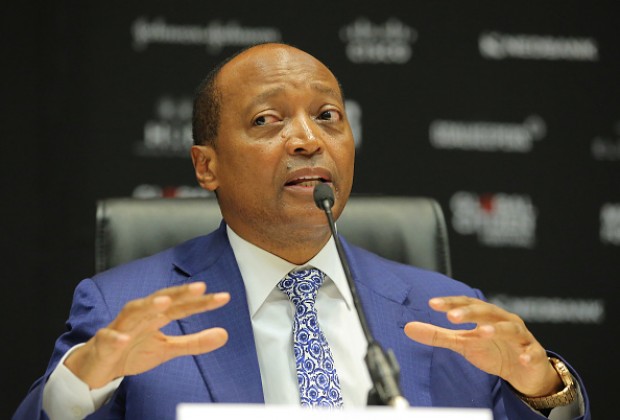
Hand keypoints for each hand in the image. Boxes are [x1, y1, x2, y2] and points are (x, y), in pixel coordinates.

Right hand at [65, 282, 229, 388]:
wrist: (99, 365)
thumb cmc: (133, 350)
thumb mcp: (168, 348)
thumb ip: (195, 341)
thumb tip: (224, 334)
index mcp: (156, 316)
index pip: (182, 306)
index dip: (202, 302)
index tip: (224, 297)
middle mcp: (140, 316)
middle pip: (161, 300)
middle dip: (179, 293)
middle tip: (200, 287)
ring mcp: (121, 328)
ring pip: (133, 311)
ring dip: (148, 305)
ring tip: (165, 302)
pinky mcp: (104, 344)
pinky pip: (108, 338)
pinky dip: (115, 337)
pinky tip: (124, 339)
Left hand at [404, 296, 561, 396]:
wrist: (524, 370)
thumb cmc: (492, 350)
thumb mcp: (463, 343)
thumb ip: (437, 335)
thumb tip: (408, 328)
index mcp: (485, 315)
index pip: (466, 304)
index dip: (451, 303)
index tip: (433, 304)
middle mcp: (503, 320)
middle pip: (486, 312)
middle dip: (469, 313)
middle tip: (451, 316)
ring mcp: (520, 336)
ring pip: (509, 329)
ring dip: (496, 329)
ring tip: (481, 332)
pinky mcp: (534, 354)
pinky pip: (532, 353)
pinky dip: (527, 354)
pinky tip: (521, 358)